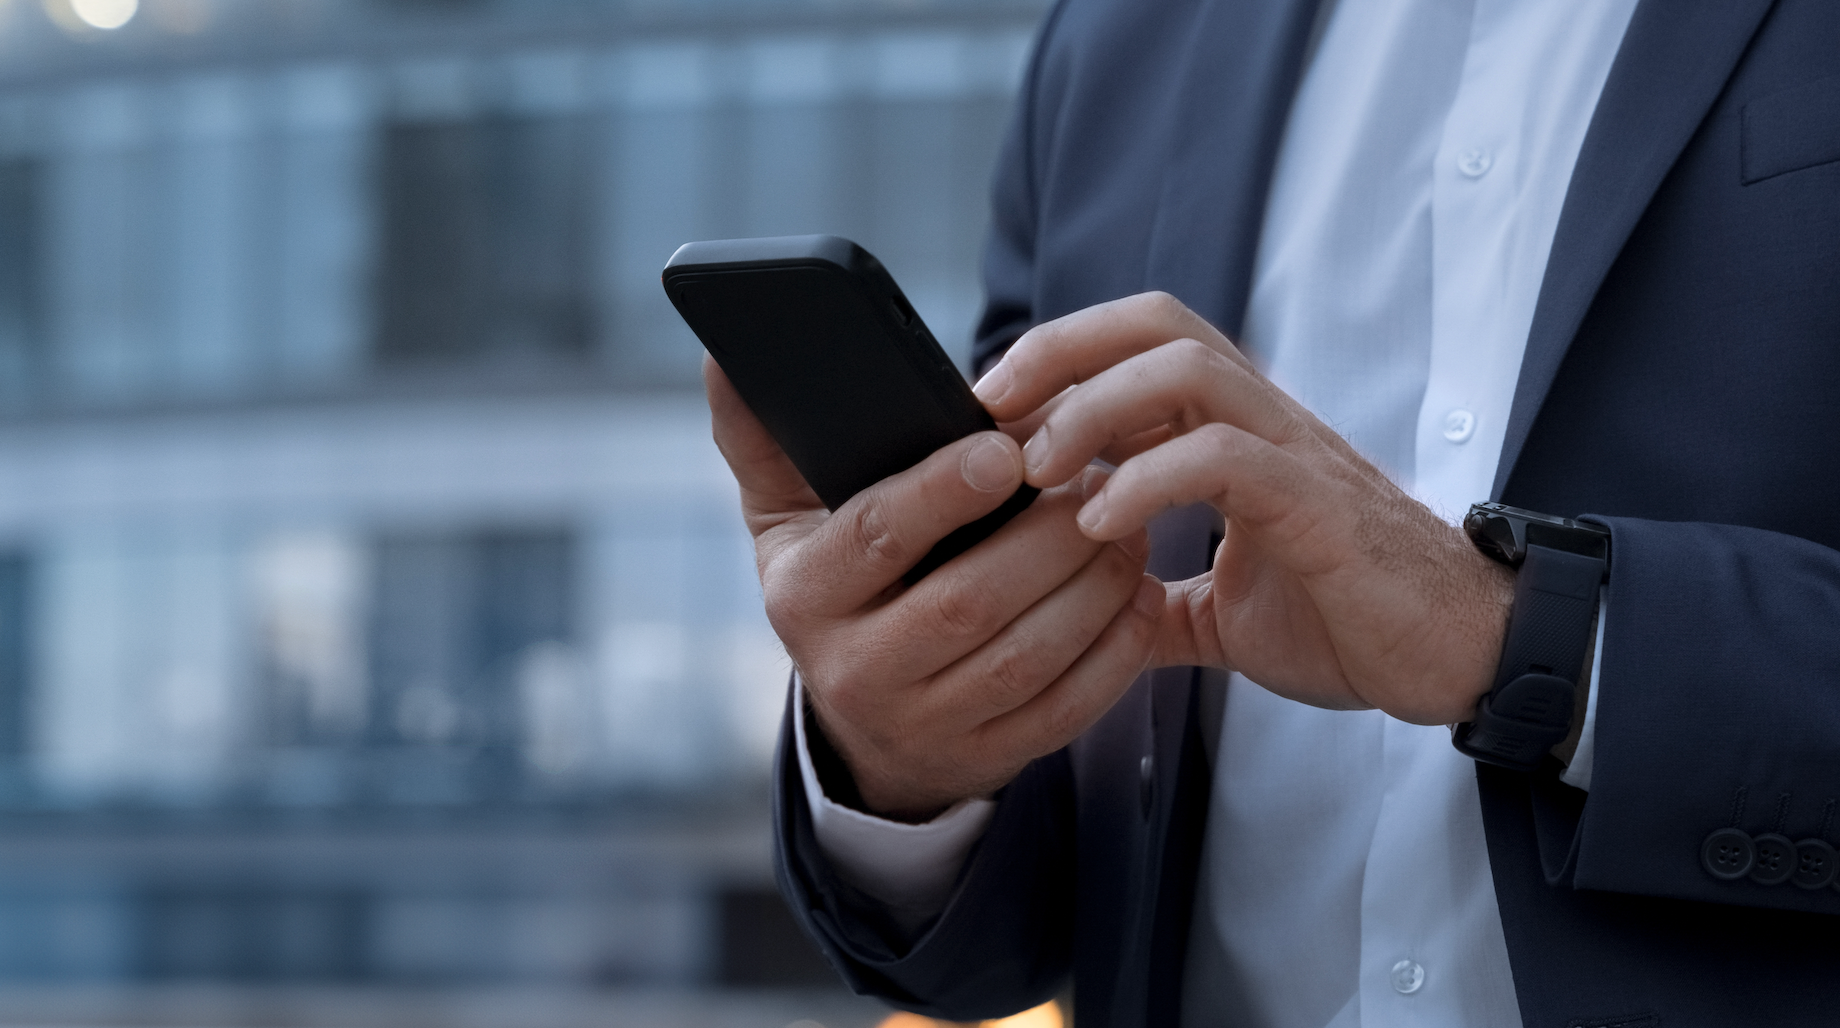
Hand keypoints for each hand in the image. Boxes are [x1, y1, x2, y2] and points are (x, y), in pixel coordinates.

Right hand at [705, 357, 1161, 819]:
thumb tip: (724, 352)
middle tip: (1100, 480)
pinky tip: (1140, 597)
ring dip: (1094, 588)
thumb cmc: (838, 586)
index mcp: (804, 596)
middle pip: (968, 600)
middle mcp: (855, 670)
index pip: (874, 536)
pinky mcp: (988, 757)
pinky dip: (1115, 653)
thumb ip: (763, 436)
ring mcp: (925, 723)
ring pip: (1027, 657)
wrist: (865, 727)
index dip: (942, 491)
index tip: (1006, 447)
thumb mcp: (785, 518)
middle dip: (1045, 537)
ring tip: (1130, 526)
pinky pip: (1066, 709)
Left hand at [973, 293, 1514, 725]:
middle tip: (987, 412)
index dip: (1058, 361)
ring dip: (1094, 408)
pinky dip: (1150, 479)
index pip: (1140, 347)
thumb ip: (1156, 597)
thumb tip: (1085, 612)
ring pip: (1188, 369)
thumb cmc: (1350, 619)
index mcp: (1237, 434)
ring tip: (1037, 468)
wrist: (1459, 660)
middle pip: (1155, 324)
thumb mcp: (1223, 613)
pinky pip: (1227, 457)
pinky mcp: (1318, 505)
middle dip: (1060, 351)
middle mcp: (1263, 422)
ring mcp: (1294, 454)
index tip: (984, 413)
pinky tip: (1102, 522)